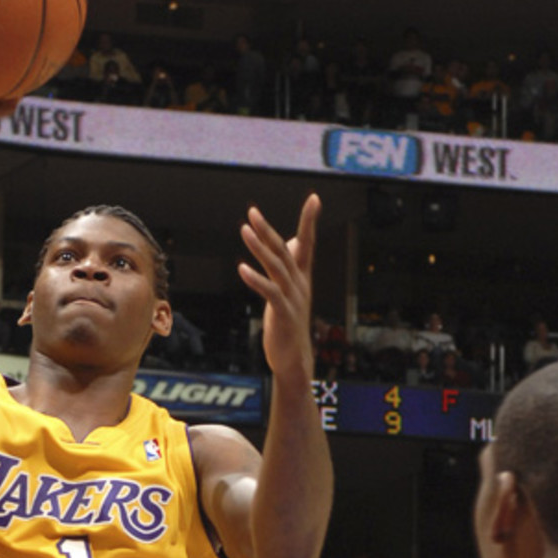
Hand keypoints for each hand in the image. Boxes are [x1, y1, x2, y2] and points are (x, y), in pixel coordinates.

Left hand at [238, 194, 320, 381]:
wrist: (294, 358)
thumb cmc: (288, 323)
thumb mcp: (288, 291)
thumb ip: (286, 267)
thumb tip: (286, 242)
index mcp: (301, 277)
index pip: (307, 243)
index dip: (309, 221)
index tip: (315, 199)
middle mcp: (300, 284)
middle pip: (285, 251)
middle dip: (268, 230)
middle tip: (253, 212)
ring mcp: (293, 298)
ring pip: (277, 267)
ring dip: (260, 248)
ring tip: (245, 230)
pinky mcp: (284, 313)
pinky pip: (270, 292)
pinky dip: (256, 279)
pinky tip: (242, 268)